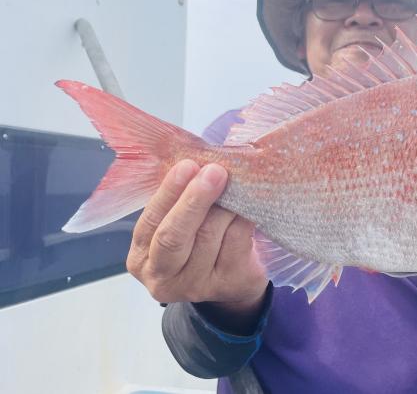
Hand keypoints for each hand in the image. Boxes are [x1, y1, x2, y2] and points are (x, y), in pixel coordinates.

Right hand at [126, 160, 267, 328]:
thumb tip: (199, 155)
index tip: (187, 165)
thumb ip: (181, 194)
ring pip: (209, 235)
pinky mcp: (228, 283)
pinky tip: (248, 205)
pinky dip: (243, 218)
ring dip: (225, 205)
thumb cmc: (204, 236)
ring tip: (236, 184)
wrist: (235, 275)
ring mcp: (195, 286)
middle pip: (174, 236)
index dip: (169, 192)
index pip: (150, 222)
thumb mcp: (182, 219)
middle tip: (214, 171)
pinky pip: (236, 241)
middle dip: (194, 200)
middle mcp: (163, 277)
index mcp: (142, 256)